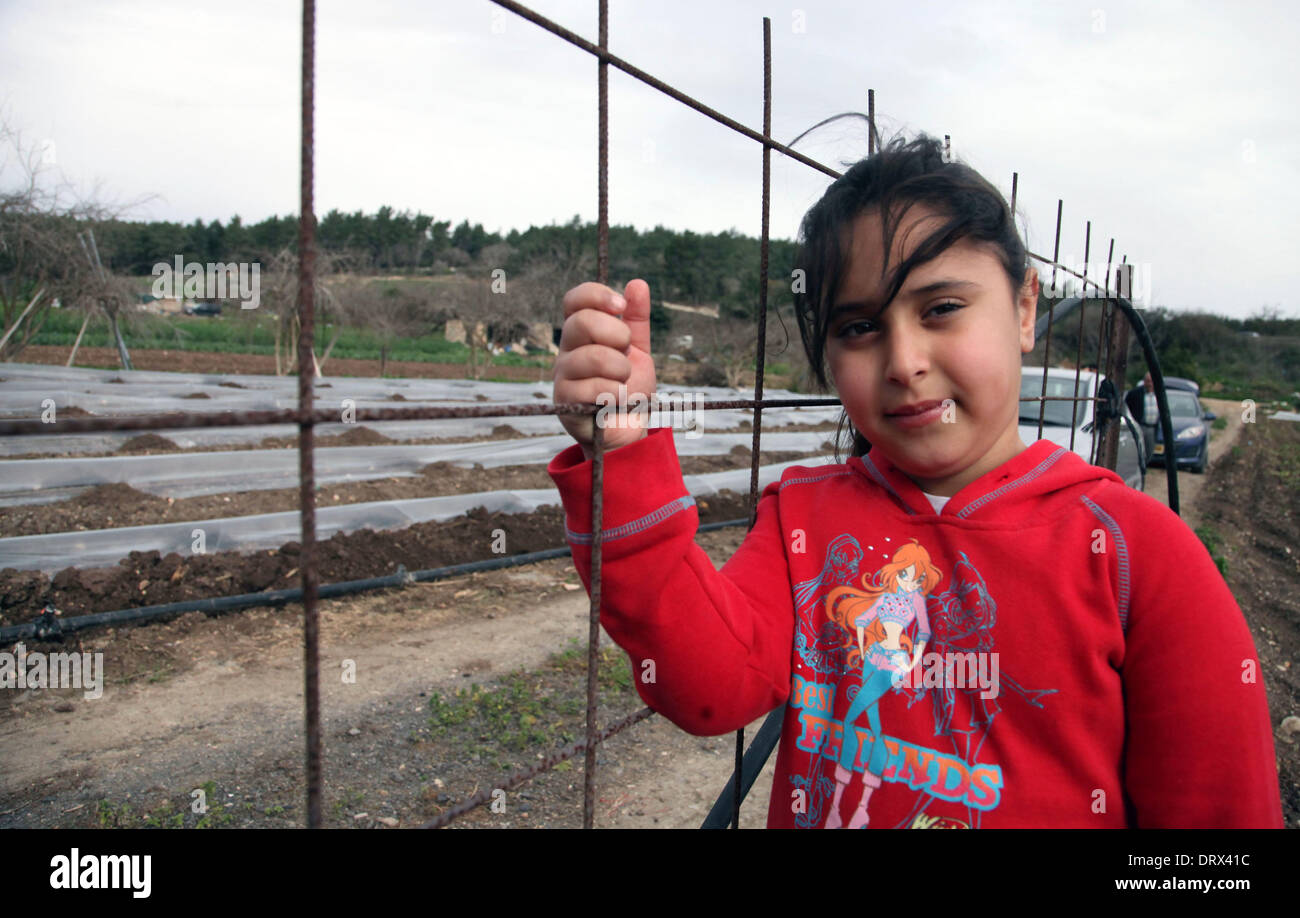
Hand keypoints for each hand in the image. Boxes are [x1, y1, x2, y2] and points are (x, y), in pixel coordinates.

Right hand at [553, 279, 656, 458]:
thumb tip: (637, 284)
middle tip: (626, 350)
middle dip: (614, 333)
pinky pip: (592, 388)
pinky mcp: (565, 403)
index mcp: (581, 334)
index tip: (621, 305)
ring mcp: (563, 377)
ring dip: (620, 369)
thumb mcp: (638, 351)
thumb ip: (637, 320)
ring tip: (625, 381)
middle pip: (579, 323)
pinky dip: (615, 393)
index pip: (574, 300)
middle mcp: (567, 351)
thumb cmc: (628, 388)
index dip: (596, 295)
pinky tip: (618, 400)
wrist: (628, 430)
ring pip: (589, 357)